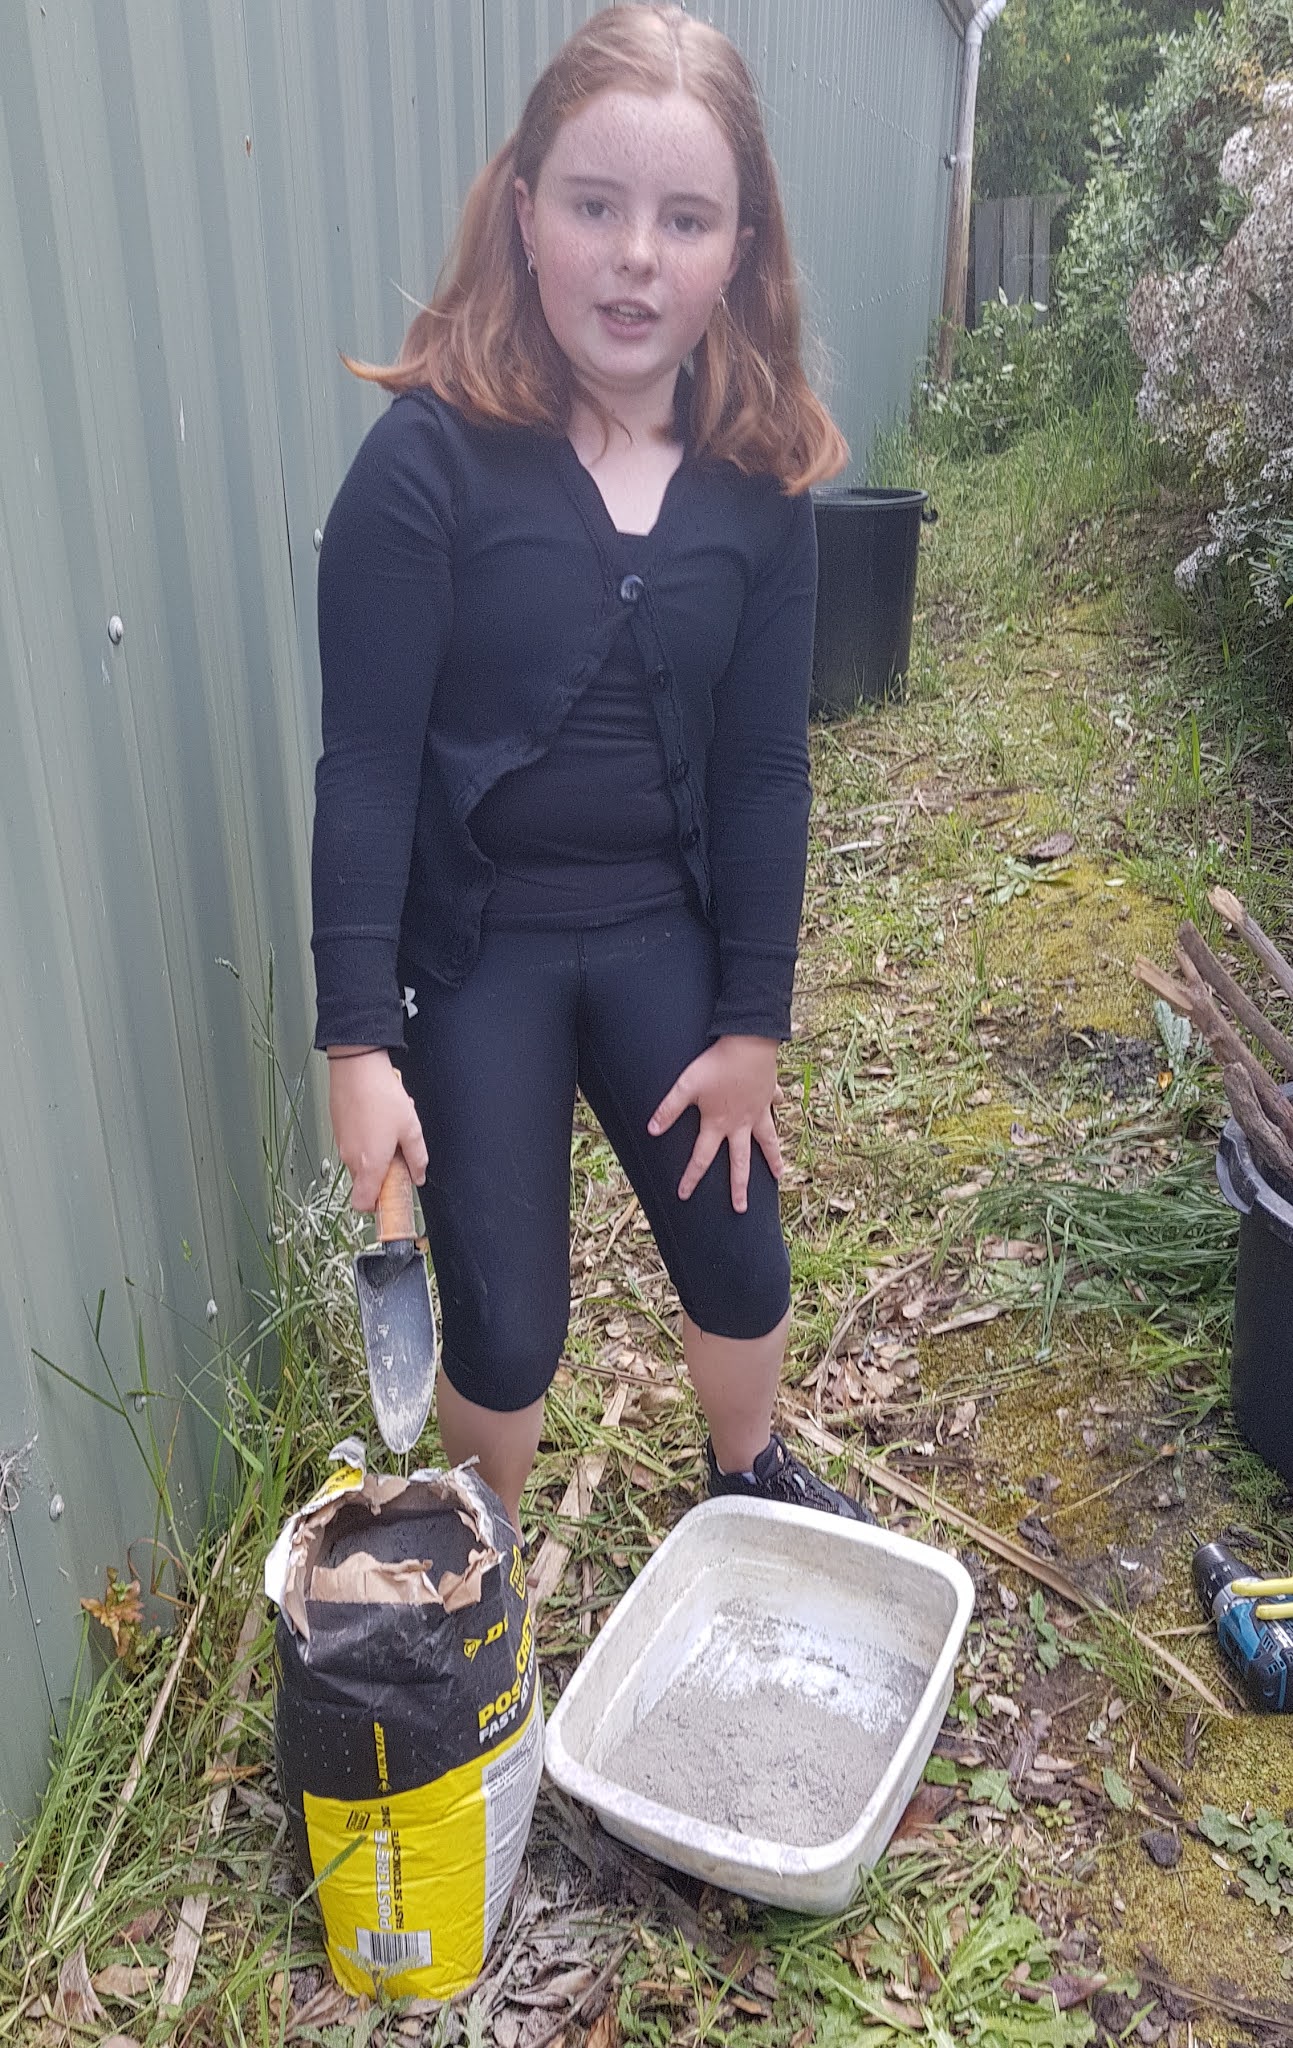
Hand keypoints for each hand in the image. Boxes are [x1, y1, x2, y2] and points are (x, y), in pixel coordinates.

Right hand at [327, 1049, 428, 1210]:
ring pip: (360, 1162)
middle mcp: (351, 1158)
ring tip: (390, 1131)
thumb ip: (417, 1158)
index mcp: (369, 1164)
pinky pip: (354, 1144)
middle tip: (398, 1156)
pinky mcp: (338, 1129)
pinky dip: (367, 1139)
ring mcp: (342, 1143)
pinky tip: (379, 1119)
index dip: (376, 1206)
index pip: (363, 1204)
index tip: (391, 1197)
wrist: (356, 1067)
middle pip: (365, 1183)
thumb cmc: (381, 1095)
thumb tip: (419, 1175)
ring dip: (376, 1154)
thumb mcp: (411, 1128)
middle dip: (382, 1175)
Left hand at [648, 1035, 783, 1212]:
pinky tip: (780, 1106)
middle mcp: (740, 1123)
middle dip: (739, 1187)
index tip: (684, 1195)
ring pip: (767, 1141)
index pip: (701, 1157)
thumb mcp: (686, 1086)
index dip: (691, 1177)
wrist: (748, 1042)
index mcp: (718, 1124)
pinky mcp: (768, 1094)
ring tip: (779, 1174)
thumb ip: (668, 1109)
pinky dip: (778, 1107)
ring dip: (773, 1158)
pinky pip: (775, 1106)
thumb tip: (652, 1130)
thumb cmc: (716, 1064)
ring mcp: (758, 1111)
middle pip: (740, 1162)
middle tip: (740, 1208)